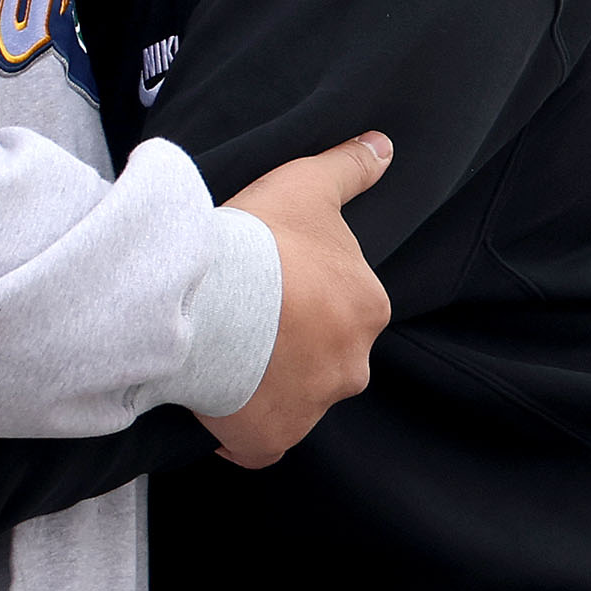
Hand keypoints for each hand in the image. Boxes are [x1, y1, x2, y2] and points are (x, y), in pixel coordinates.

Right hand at [207, 132, 392, 466]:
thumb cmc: (261, 238)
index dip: (305, 297)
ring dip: (268, 386)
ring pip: (295, 400)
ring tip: (224, 355)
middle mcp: (351, 366)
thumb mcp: (308, 186)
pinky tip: (219, 408)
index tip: (270, 284)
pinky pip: (261, 444)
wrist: (206, 295)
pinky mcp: (271, 439)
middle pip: (325, 358)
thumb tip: (385, 146)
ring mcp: (313, 408)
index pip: (343, 309)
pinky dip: (244, 433)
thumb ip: (350, 168)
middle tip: (245, 319)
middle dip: (293, 346)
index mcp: (367, 309)